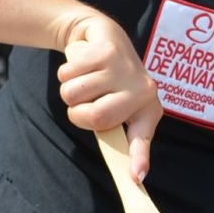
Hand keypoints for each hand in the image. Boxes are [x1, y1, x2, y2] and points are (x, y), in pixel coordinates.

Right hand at [55, 10, 162, 181]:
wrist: (103, 35)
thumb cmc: (111, 81)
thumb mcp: (119, 105)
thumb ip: (116, 132)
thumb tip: (133, 176)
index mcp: (147, 109)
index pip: (142, 138)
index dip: (139, 158)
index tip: (136, 177)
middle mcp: (142, 90)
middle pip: (95, 117)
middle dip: (77, 112)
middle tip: (84, 101)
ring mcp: (125, 69)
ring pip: (73, 94)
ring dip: (69, 88)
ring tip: (85, 79)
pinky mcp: (106, 51)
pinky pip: (68, 73)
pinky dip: (66, 71)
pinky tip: (82, 63)